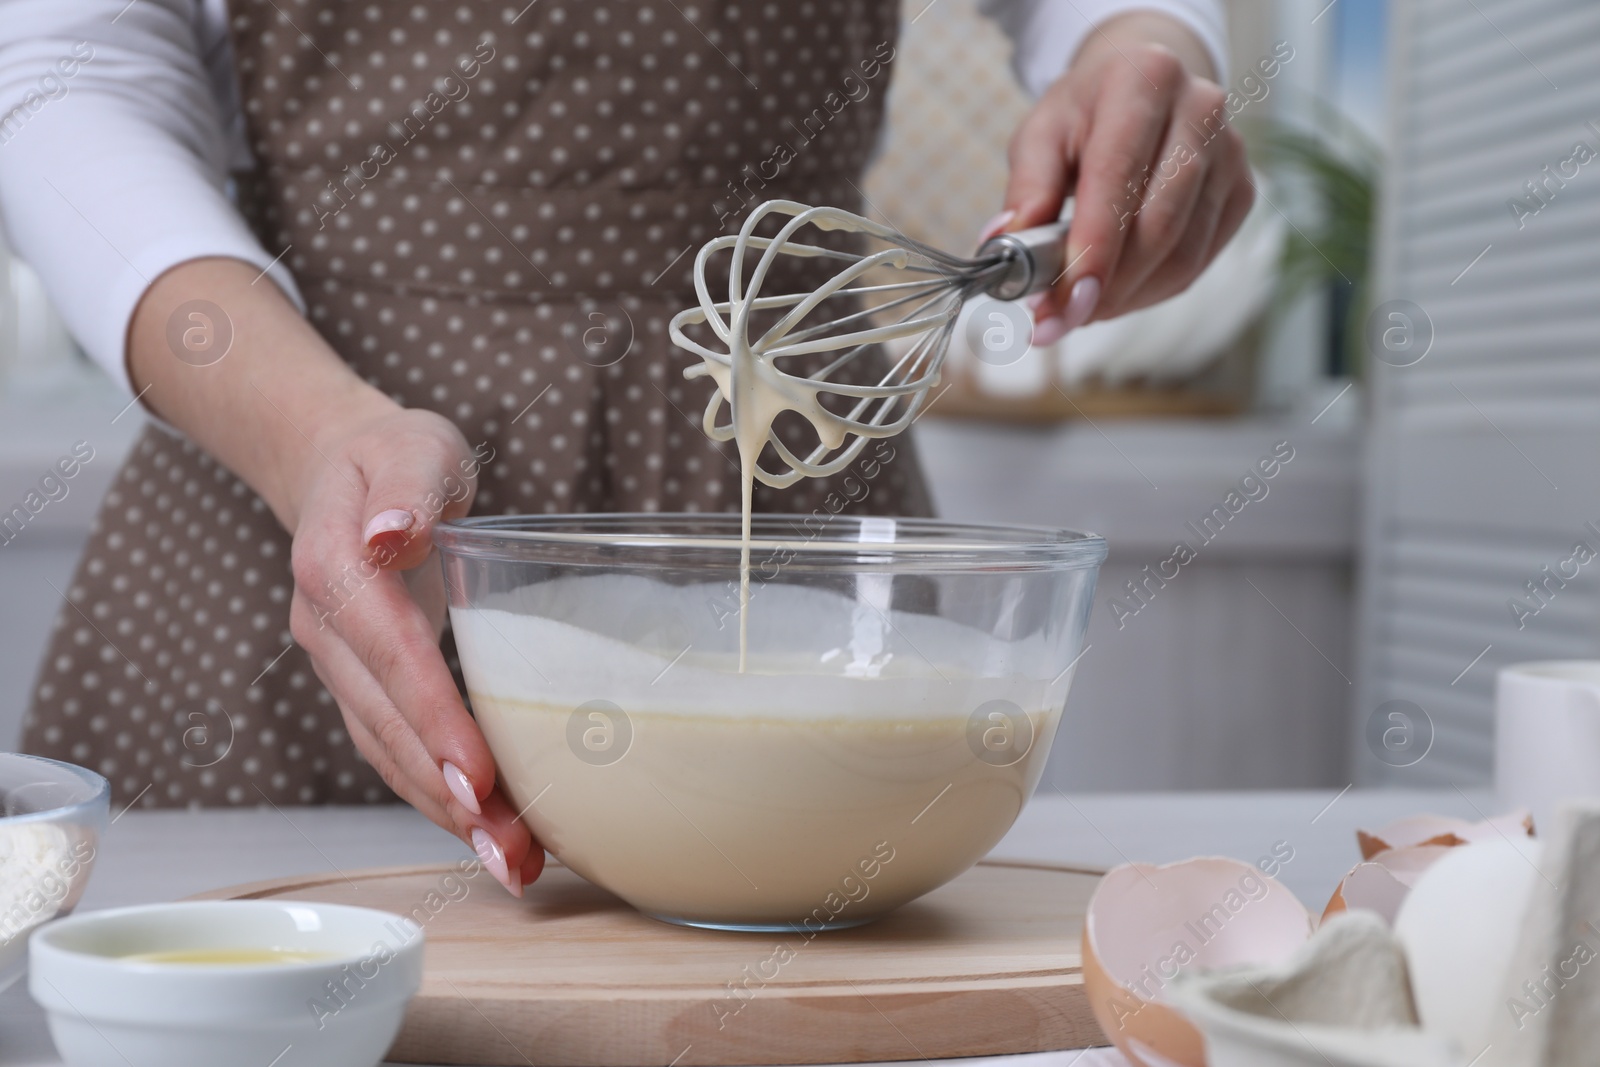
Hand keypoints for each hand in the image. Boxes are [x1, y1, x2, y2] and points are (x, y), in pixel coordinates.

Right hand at [286, 402, 542, 896]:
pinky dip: (436, 794)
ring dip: (443, 813)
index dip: (432, 717)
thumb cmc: (395, 456)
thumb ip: (406, 491)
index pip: (391, 654)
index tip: (476, 775)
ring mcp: (338, 665)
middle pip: (386, 724)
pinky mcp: (361, 686)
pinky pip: (394, 749)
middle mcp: (326, 629)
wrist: (343, 469)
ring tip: (510, 861)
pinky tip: (486, 830)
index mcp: (334, 569)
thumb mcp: (413, 448)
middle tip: (509, 849)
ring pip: (386, 751)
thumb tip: (388, 535)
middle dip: (445, 793)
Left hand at [995, 13, 1254, 343]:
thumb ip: (1026, 191)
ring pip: (1183, 253)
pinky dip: (1151, 291)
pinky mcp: (1242, 190)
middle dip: (1106, 287)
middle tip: (1058, 321)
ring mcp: (1230, 153)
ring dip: (1127, 297)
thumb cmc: (1086, 113)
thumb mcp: (1041, 134)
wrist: (1144, 84)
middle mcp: (1200, 110)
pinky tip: (1116, 292)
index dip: (1092, 250)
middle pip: (1158, 224)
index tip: (1062, 303)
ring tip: (1079, 309)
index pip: (1117, 178)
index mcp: (1144, 79)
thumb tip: (1006, 250)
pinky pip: (1198, 262)